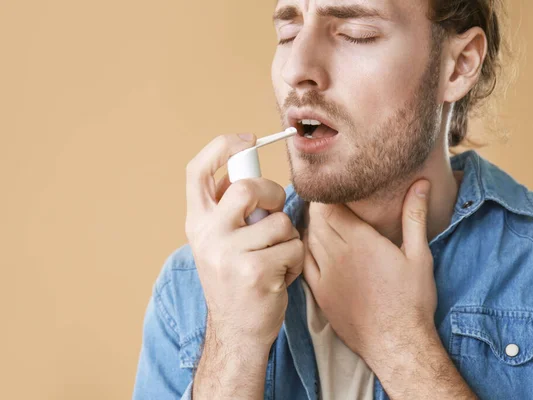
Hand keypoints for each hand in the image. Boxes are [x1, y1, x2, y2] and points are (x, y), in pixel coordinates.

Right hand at [185, 133, 303, 351]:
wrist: (236, 332)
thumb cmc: (235, 281)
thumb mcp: (218, 243)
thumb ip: (227, 210)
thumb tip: (247, 170)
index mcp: (197, 224)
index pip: (197, 172)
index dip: (221, 147)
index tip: (246, 140)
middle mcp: (207, 236)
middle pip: (245, 187)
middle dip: (272, 194)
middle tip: (276, 210)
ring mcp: (229, 254)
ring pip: (278, 221)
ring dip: (287, 238)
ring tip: (275, 258)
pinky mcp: (255, 271)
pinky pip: (292, 247)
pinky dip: (295, 261)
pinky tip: (280, 276)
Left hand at [302, 180, 435, 362]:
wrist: (396, 343)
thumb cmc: (411, 301)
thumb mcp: (419, 254)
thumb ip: (414, 216)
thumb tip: (420, 184)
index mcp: (360, 241)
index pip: (332, 206)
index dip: (331, 193)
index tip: (337, 186)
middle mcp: (337, 254)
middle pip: (317, 219)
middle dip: (320, 206)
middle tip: (328, 197)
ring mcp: (325, 274)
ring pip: (308, 238)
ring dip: (311, 225)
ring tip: (320, 216)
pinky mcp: (320, 293)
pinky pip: (304, 262)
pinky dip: (305, 248)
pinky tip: (311, 244)